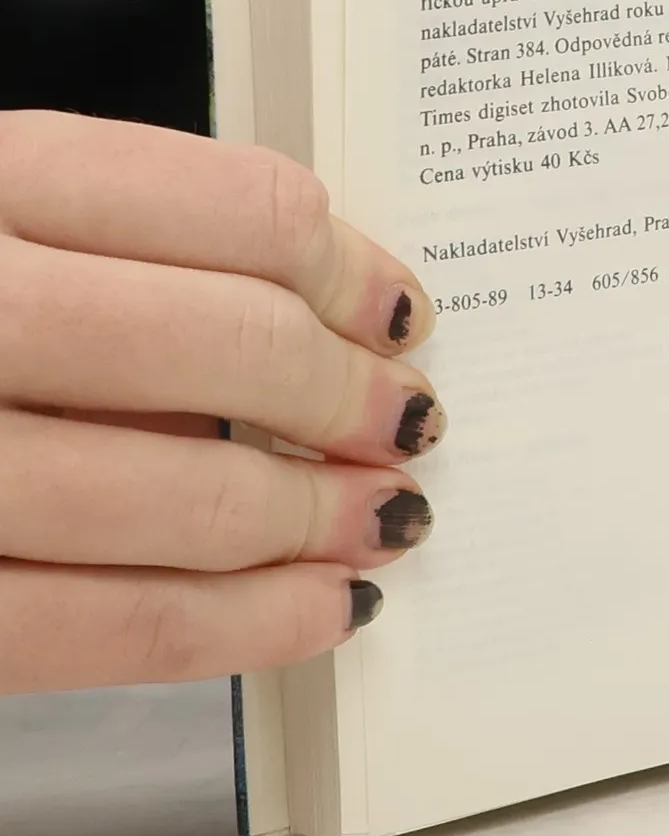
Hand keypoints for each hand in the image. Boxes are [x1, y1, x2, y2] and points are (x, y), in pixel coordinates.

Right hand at [0, 112, 442, 692]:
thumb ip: (123, 260)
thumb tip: (332, 326)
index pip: (230, 205)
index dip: (348, 266)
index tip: (399, 312)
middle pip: (219, 346)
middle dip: (340, 398)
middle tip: (408, 423)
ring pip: (173, 499)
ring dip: (312, 520)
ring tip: (384, 519)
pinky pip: (94, 630)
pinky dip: (235, 628)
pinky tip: (317, 613)